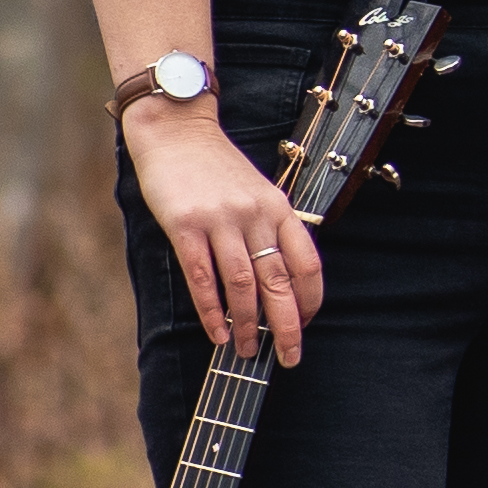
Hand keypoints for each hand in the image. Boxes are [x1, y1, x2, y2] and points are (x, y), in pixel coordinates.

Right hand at [125, 93, 320, 360]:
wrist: (176, 130)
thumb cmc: (217, 167)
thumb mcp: (259, 190)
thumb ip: (271, 229)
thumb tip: (279, 284)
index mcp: (278, 207)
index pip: (308, 263)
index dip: (311, 300)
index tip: (307, 325)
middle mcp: (255, 215)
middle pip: (279, 281)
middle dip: (287, 326)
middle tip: (291, 357)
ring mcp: (220, 220)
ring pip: (242, 285)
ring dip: (248, 324)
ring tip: (249, 351)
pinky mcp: (185, 226)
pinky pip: (203, 278)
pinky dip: (212, 311)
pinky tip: (218, 333)